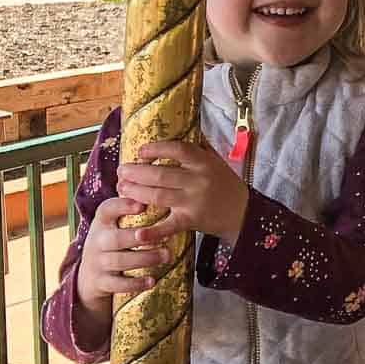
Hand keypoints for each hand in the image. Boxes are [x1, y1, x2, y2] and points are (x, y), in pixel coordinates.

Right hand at [75, 194, 165, 320]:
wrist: (89, 277)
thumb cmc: (112, 242)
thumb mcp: (114, 224)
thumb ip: (131, 209)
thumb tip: (162, 186)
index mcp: (102, 222)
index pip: (106, 209)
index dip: (123, 206)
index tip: (142, 204)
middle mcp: (97, 241)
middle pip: (116, 238)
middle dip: (140, 237)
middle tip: (163, 237)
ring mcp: (97, 263)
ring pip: (120, 261)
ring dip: (145, 259)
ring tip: (167, 256)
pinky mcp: (101, 282)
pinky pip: (117, 284)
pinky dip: (135, 283)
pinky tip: (152, 281)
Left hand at [117, 140, 249, 245]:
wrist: (243, 212)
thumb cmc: (225, 184)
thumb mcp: (216, 162)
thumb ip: (198, 149)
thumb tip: (177, 130)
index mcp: (204, 163)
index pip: (178, 150)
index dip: (156, 149)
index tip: (140, 151)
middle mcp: (199, 180)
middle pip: (161, 174)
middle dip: (136, 172)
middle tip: (121, 171)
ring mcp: (194, 201)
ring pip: (159, 196)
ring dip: (136, 192)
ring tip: (122, 188)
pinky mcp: (191, 221)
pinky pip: (169, 226)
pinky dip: (153, 231)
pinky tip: (138, 233)